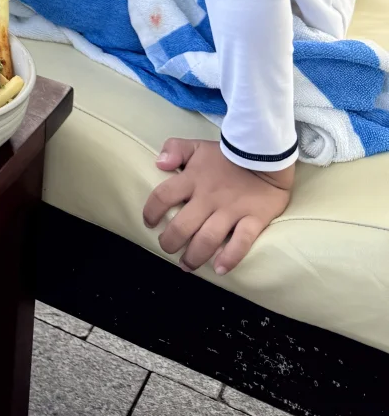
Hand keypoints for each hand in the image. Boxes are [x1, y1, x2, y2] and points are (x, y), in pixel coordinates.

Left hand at [142, 137, 293, 274]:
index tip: (149, 223)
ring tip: (187, 265)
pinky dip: (230, 258)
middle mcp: (208, 198)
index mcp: (192, 179)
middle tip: (167, 248)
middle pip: (182, 226)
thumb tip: (159, 164)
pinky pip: (241, 243)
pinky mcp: (253, 219)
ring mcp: (231, 210)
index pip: (163, 196)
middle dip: (170, 242)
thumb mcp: (197, 145)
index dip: (151, 212)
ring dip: (194, 256)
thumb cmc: (226, 154)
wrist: (265, 154)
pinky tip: (220, 269)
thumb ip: (174, 149)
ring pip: (208, 239)